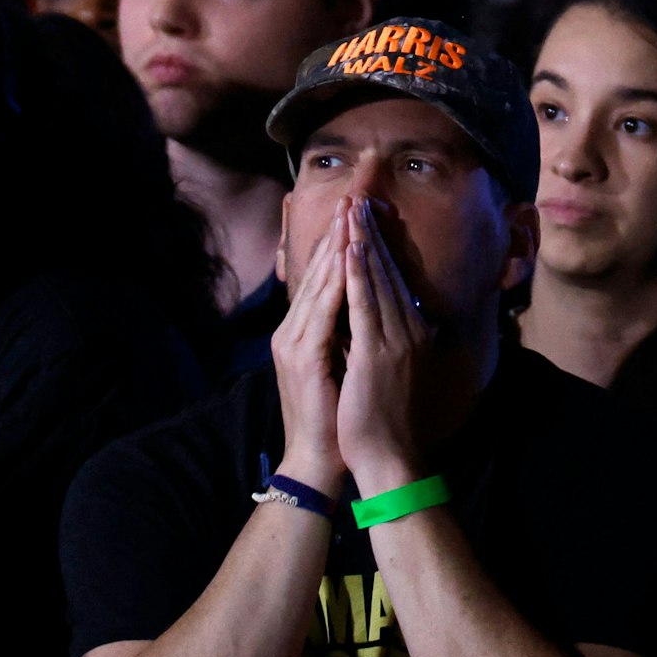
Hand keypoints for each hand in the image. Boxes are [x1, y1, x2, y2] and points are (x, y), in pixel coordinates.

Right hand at [271, 200, 350, 494]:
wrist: (318, 457)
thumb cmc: (334, 416)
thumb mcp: (339, 364)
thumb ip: (344, 333)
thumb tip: (365, 306)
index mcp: (301, 331)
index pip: (319, 278)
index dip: (337, 246)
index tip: (355, 215)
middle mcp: (291, 330)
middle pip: (315, 273)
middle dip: (336, 236)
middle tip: (353, 199)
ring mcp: (293, 341)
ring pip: (317, 284)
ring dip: (335, 249)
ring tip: (350, 216)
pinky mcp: (302, 355)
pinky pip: (322, 310)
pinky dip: (335, 282)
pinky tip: (347, 260)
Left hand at [337, 197, 432, 492]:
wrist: (388, 458)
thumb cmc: (384, 419)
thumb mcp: (389, 369)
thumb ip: (387, 339)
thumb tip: (374, 316)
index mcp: (410, 333)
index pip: (394, 280)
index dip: (380, 247)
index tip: (367, 217)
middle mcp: (408, 330)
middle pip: (388, 271)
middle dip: (371, 234)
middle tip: (360, 198)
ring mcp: (395, 341)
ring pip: (378, 281)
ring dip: (364, 243)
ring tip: (354, 211)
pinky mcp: (377, 354)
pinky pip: (365, 306)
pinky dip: (359, 276)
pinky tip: (351, 251)